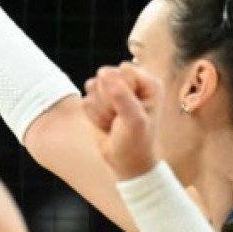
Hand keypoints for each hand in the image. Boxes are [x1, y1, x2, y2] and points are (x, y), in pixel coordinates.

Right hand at [82, 65, 161, 179]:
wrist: (125, 161)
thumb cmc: (136, 141)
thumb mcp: (134, 120)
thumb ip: (122, 96)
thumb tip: (104, 74)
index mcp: (147, 83)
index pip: (123, 70)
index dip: (119, 90)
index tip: (128, 110)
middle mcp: (130, 83)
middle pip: (104, 76)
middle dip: (106, 100)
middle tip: (119, 118)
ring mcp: (112, 91)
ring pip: (92, 87)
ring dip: (99, 110)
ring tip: (114, 122)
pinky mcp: (97, 101)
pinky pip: (84, 100)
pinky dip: (92, 116)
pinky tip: (105, 124)